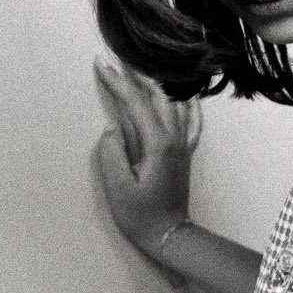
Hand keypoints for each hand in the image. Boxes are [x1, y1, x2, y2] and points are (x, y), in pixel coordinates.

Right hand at [91, 55, 199, 258]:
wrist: (170, 234)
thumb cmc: (140, 215)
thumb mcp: (118, 187)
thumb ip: (112, 154)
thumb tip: (113, 128)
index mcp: (158, 144)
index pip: (136, 103)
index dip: (117, 82)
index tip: (101, 64)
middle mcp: (175, 139)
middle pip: (157, 96)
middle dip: (136, 75)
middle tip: (117, 58)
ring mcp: (183, 145)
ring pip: (175, 103)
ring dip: (157, 84)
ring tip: (141, 69)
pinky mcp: (185, 153)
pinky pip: (191, 121)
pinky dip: (186, 103)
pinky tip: (186, 95)